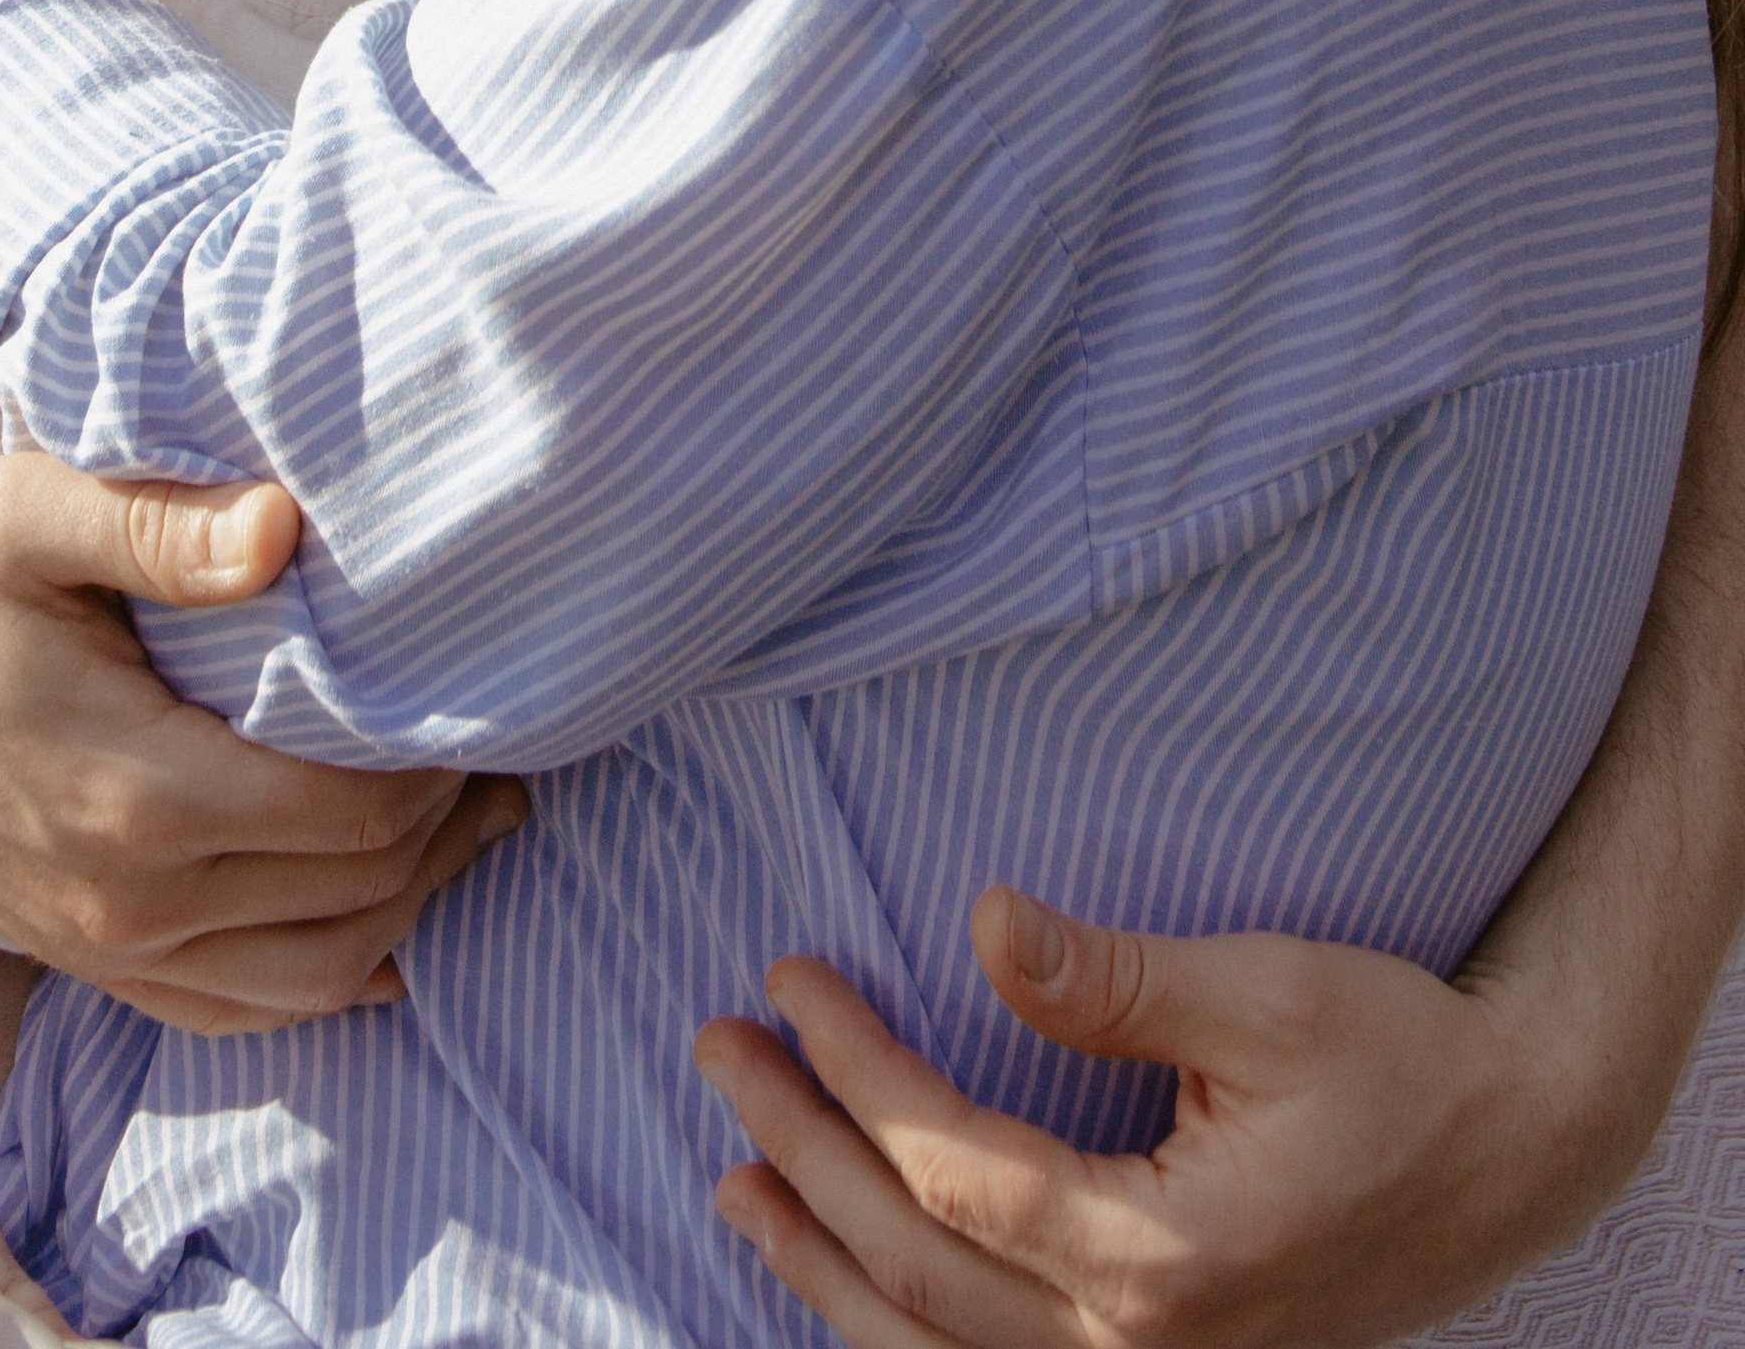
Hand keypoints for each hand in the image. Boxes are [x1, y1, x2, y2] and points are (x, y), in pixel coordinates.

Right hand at [0, 448, 525, 1037]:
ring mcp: (94, 940)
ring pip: (304, 972)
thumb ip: (162, 526)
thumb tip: (287, 528)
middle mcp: (124, 893)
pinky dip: (315, 985)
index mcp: (134, 790)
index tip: (485, 707)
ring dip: (404, 910)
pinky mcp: (70, 951)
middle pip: (348, 896)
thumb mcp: (30, 510)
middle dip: (446, 835)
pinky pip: (224, 1009)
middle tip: (506, 757)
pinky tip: (377, 943)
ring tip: (471, 831)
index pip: (348, 816)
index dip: (438, 771)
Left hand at [694, 891, 1636, 1348]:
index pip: (949, 1170)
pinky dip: (898, 1325)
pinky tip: (842, 1268)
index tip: (788, 978)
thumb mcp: (1267, 995)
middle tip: (718, 1049)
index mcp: (1160, 1257)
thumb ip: (1115, 977)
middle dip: (802, 1153)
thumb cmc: (1395, 1058)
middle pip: (917, 1267)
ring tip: (736, 1181)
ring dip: (823, 1265)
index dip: (853, 1073)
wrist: (1510, 1153)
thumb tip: (984, 920)